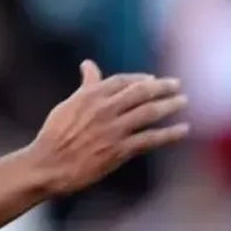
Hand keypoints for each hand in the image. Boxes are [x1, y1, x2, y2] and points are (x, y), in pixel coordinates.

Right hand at [31, 60, 188, 196]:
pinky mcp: (119, 150)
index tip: (154, 80)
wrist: (47, 166)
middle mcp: (105, 109)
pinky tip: (183, 130)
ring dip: (170, 105)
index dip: (142, 79)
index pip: (124, 81)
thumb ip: (86, 85)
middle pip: (142, 92)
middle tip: (178, 85)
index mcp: (91, 96)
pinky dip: (170, 134)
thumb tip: (89, 64)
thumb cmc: (55, 135)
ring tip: (183, 101)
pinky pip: (150, 139)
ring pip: (149, 112)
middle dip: (163, 86)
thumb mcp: (68, 105)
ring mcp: (113, 130)